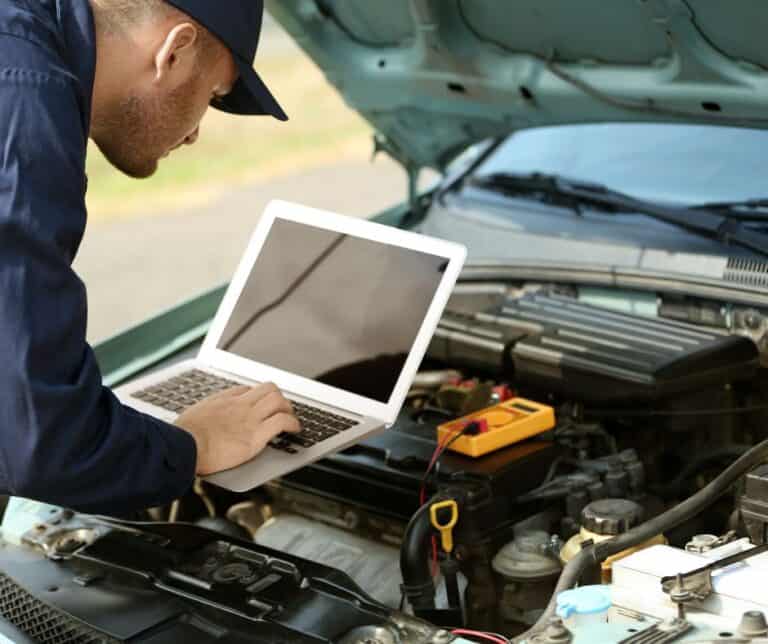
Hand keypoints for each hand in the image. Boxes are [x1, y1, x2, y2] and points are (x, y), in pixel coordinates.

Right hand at [175, 382, 299, 475]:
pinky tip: (295, 430)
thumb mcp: (190, 418)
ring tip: (292, 418)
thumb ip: (202, 417)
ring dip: (289, 409)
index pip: (247, 390)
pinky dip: (293, 424)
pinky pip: (282, 421)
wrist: (183, 446)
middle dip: (279, 397)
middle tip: (282, 408)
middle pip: (268, 389)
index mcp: (222, 401)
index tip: (260, 404)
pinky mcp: (256, 435)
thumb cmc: (182, 438)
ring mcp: (249, 419)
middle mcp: (239, 406)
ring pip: (279, 400)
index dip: (257, 396)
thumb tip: (198, 424)